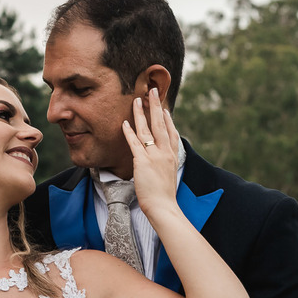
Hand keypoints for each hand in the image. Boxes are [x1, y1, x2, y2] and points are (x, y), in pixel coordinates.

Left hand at [122, 87, 180, 216]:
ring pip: (147, 129)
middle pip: (160, 124)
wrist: (163, 207)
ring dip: (141, 113)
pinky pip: (135, 143)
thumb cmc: (164, 197)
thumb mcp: (168, 177)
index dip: (167, 119)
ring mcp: (154, 156)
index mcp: (173, 156)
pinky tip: (125, 122)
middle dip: (156, 106)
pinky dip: (129, 132)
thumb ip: (164, 166)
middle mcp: (165, 153)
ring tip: (137, 100)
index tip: (164, 108)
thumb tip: (159, 166)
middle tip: (153, 91)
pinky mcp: (142, 162)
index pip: (171, 133)